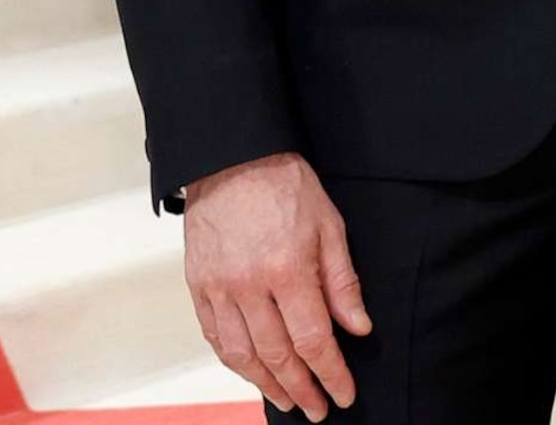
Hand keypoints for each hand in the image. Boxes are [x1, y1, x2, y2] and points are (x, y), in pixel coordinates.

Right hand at [181, 152, 370, 418]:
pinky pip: (215, 337)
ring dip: (267, 384)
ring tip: (288, 399)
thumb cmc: (284, 185)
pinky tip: (252, 373)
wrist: (231, 156)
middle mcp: (249, 285)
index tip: (343, 394)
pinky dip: (235, 362)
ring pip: (243, 354)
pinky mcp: (198, 286)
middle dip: (302, 388)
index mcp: (287, 269)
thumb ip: (342, 281)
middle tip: (318, 409)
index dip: (331, 374)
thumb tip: (357, 328)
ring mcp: (219, 288)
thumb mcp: (329, 225)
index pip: (313, 339)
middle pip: (277, 355)